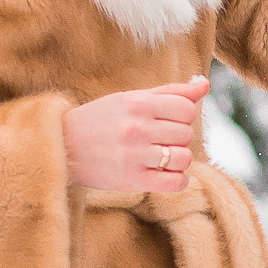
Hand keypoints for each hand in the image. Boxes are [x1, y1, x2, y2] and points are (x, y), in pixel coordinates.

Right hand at [63, 76, 209, 193]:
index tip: (168, 121)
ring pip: (184, 158)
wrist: (62, 148)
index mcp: (137, 103)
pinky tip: (168, 174)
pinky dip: (179, 180)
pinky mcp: (132, 180)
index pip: (187, 109)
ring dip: (179, 159)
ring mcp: (135, 155)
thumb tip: (205, 85)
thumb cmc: (100, 120)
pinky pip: (175, 183)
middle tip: (159, 140)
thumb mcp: (130, 98)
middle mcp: (137, 128)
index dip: (183, 116)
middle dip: (178, 137)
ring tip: (163, 157)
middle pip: (186, 134)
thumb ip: (169, 92)